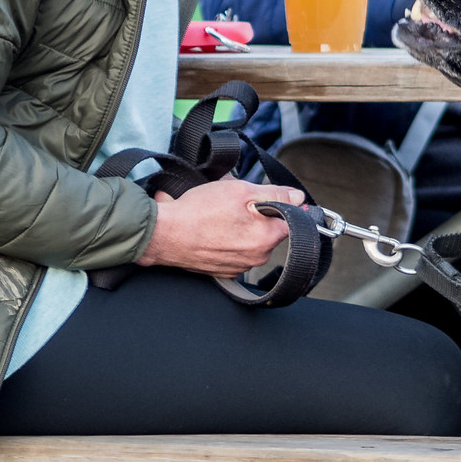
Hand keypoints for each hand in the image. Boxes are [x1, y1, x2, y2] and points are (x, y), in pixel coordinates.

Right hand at [136, 177, 302, 273]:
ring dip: (242, 226)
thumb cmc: (199, 212)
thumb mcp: (242, 191)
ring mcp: (238, 266)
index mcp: (267, 238)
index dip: (283, 204)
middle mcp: (256, 258)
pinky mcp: (221, 270)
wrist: (162, 235)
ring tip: (220, 214)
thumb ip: (275, 194)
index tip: (272, 197)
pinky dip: (227, 238)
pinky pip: (234, 250)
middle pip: (269, 229)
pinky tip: (212, 228)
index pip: (291, 220)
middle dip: (258, 214)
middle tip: (237, 202)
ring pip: (251, 239)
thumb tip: (298, 198)